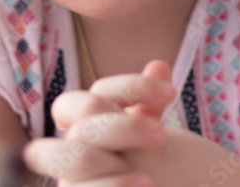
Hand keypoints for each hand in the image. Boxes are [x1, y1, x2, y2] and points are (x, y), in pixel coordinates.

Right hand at [23, 60, 176, 185]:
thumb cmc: (148, 167)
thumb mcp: (149, 135)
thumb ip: (149, 105)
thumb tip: (158, 65)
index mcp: (87, 124)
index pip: (100, 92)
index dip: (134, 86)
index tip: (171, 94)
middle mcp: (70, 147)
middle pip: (84, 121)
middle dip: (124, 127)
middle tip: (161, 136)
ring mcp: (68, 178)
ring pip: (81, 157)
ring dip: (116, 159)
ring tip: (152, 174)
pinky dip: (113, 185)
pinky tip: (149, 184)